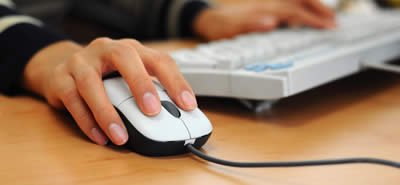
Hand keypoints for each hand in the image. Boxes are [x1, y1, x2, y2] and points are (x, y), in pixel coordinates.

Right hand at [22, 39, 196, 145]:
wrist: (62, 67)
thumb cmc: (106, 75)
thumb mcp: (129, 77)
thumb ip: (148, 91)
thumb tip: (173, 117)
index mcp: (131, 49)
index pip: (158, 59)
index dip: (175, 81)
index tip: (188, 105)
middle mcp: (106, 49)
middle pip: (125, 57)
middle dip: (141, 83)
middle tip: (153, 110)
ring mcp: (81, 62)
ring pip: (92, 83)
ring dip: (108, 112)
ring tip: (121, 137)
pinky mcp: (61, 78)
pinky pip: (73, 100)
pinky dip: (87, 121)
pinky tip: (100, 137)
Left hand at [194, 0, 335, 40]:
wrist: (208, 20)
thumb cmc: (220, 27)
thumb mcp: (230, 29)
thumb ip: (250, 25)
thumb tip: (271, 22)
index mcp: (264, 10)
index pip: (295, 11)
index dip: (314, 18)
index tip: (329, 26)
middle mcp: (268, 5)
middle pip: (300, 1)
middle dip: (320, 9)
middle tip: (335, 21)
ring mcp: (267, 6)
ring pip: (296, 1)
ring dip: (313, 6)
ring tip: (327, 16)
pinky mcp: (265, 9)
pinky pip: (289, 6)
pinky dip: (302, 9)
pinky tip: (305, 17)